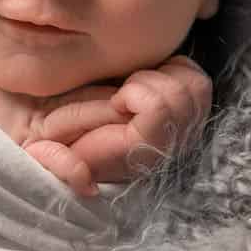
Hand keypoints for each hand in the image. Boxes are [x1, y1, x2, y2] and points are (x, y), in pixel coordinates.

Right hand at [19, 56, 212, 198]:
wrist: (80, 144)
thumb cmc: (62, 140)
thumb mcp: (49, 152)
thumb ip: (59, 163)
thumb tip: (84, 180)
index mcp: (138, 153)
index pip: (160, 110)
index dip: (137, 94)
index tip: (117, 99)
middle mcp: (169, 147)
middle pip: (182, 95)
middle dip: (149, 81)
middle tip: (126, 89)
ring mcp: (187, 131)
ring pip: (195, 86)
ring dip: (163, 75)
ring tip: (137, 85)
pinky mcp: (194, 114)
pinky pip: (200, 80)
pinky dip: (179, 70)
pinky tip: (154, 79)